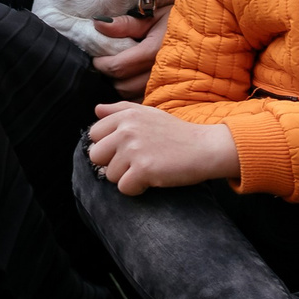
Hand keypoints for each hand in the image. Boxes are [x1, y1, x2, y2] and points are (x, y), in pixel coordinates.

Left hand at [86, 102, 238, 194]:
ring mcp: (134, 149)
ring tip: (148, 168)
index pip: (94, 134)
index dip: (108, 146)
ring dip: (127, 177)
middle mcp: (126, 130)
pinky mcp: (143, 169)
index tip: (126, 149)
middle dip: (112, 163)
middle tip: (135, 162)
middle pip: (96, 155)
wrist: (204, 148)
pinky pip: (124, 188)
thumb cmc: (176, 133)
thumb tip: (96, 110)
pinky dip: (136, 189)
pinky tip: (151, 179)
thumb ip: (120, 110)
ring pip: (109, 175)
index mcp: (126, 115)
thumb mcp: (148, 114)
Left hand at [89, 6, 169, 96]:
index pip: (117, 67)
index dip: (101, 64)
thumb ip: (125, 24)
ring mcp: (168, 86)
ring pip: (132, 97)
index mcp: (154, 51)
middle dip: (109, 77)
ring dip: (121, 86)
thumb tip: (99, 24)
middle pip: (122, 86)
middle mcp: (161, 73)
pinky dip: (135, 95)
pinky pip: (145, 101)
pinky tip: (134, 82)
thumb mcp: (152, 16)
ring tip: (120, 73)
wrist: (208, 31)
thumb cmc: (178, 20)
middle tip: (107, 65)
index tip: (96, 57)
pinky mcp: (172, 93)